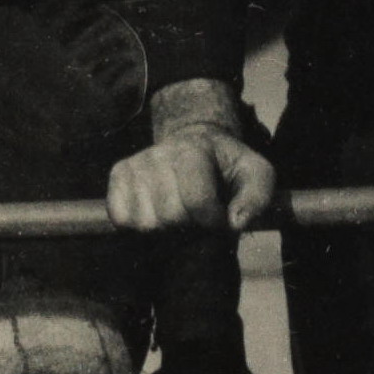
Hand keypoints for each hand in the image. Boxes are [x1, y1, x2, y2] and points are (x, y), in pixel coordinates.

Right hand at [106, 129, 276, 233]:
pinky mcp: (117, 176)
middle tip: (196, 216)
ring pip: (144, 223)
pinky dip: (138, 226)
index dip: (212, 221)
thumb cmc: (225, 166)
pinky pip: (120, 219)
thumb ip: (257, 198)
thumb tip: (234, 223)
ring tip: (176, 214)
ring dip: (164, 229)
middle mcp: (158, 154)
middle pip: (169, 217)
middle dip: (188, 226)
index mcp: (194, 150)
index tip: (219, 217)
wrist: (193, 143)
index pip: (197, 202)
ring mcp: (134, 165)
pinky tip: (154, 214)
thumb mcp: (255, 174)